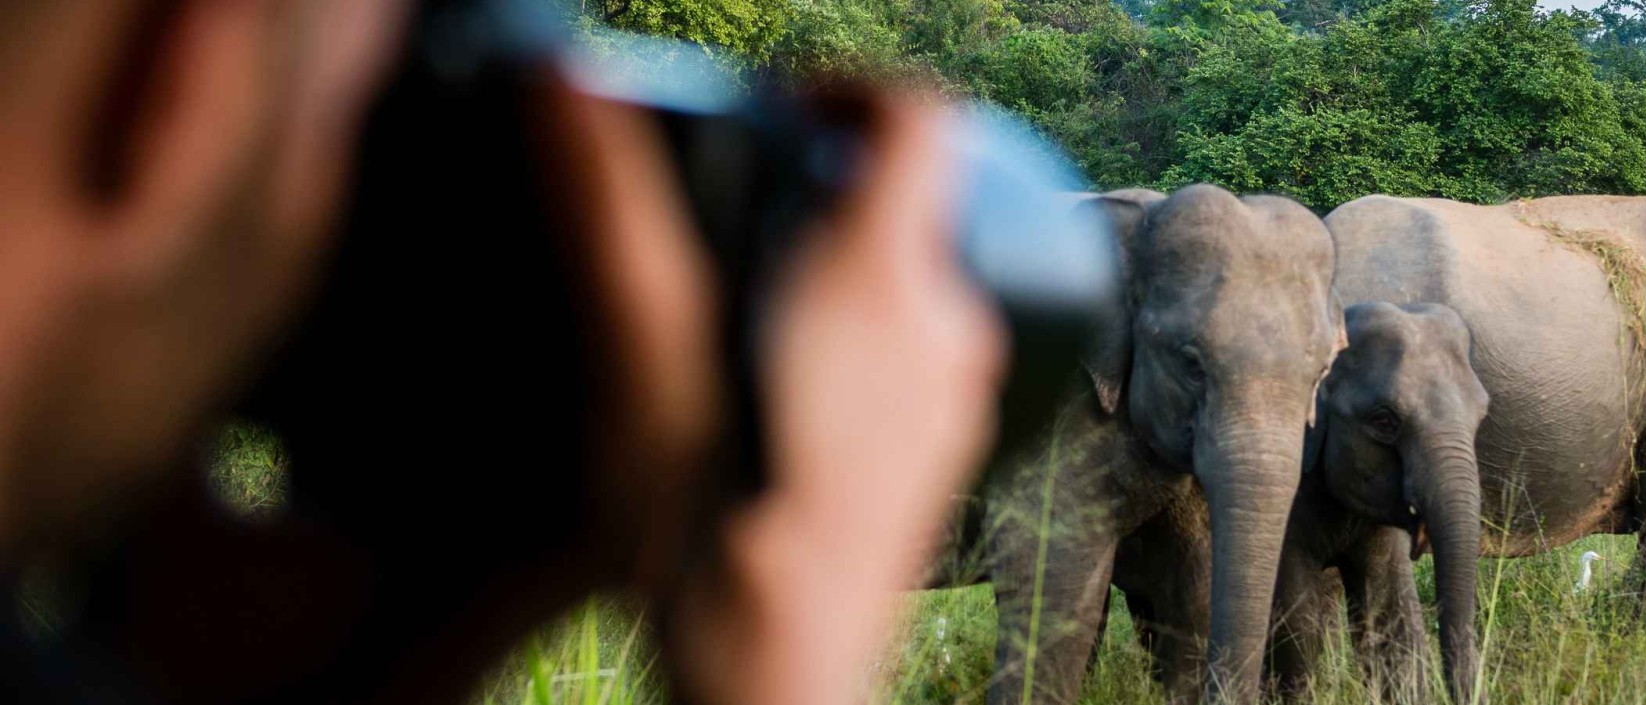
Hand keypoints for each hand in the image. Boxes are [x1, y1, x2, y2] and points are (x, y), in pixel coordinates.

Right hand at [547, 84, 1003, 703]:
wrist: (780, 678)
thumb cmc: (708, 534)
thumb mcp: (645, 363)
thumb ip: (606, 214)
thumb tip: (561, 78)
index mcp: (885, 287)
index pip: (918, 117)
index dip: (849, 87)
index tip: (776, 109)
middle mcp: (945, 331)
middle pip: (919, 192)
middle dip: (835, 169)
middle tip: (749, 188)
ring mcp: (956, 395)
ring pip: (921, 269)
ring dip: (848, 244)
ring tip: (754, 276)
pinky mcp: (946, 447)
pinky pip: (921, 338)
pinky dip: (866, 313)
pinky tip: (785, 362)